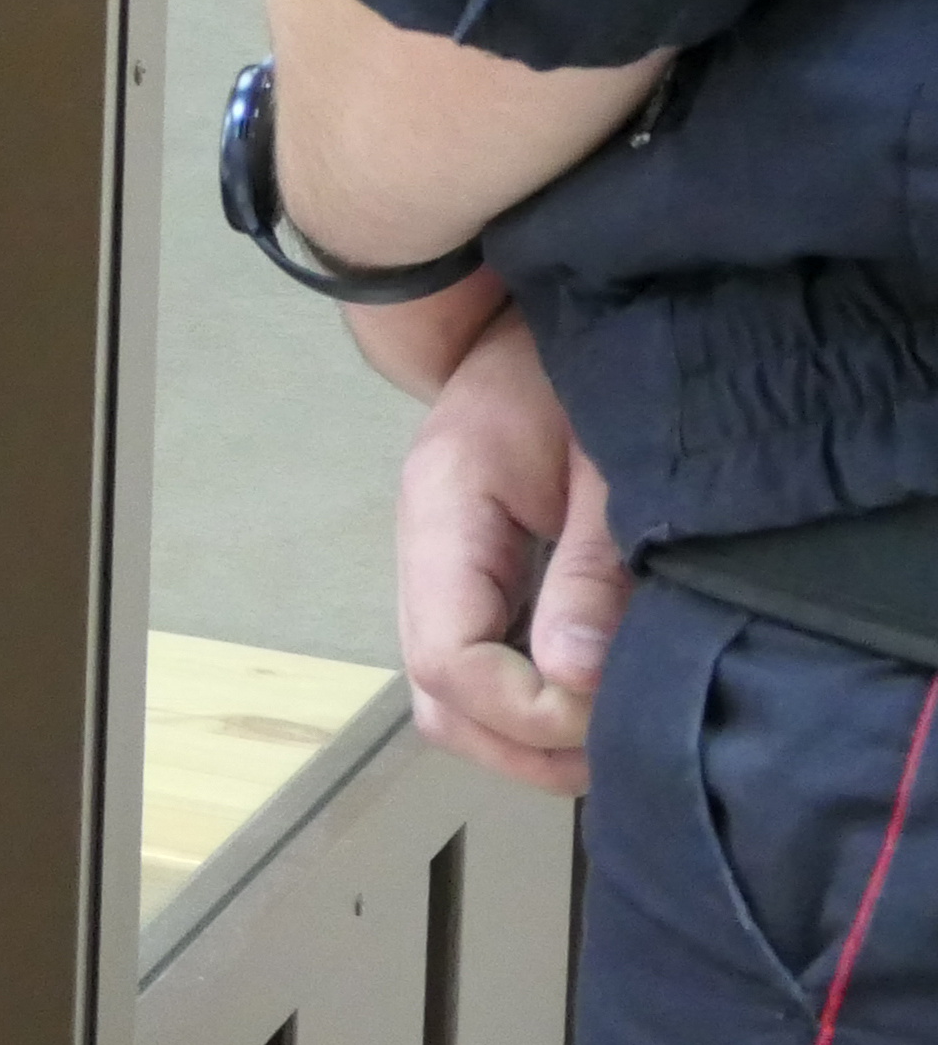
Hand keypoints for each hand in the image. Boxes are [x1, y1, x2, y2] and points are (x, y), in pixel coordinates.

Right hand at [393, 310, 623, 796]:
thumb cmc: (591, 366)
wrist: (566, 301)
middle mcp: (426, 546)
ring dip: (527, 734)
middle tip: (618, 739)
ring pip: (450, 696)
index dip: (526, 711)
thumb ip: (589, 569)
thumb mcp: (607, 463)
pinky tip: (596, 693)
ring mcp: (445, 562)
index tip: (609, 707)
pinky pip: (480, 663)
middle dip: (523, 743)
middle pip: (436, 695)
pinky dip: (532, 703)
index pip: (447, 659)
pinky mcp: (477, 569)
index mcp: (443, 508)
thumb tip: (575, 680)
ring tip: (613, 727)